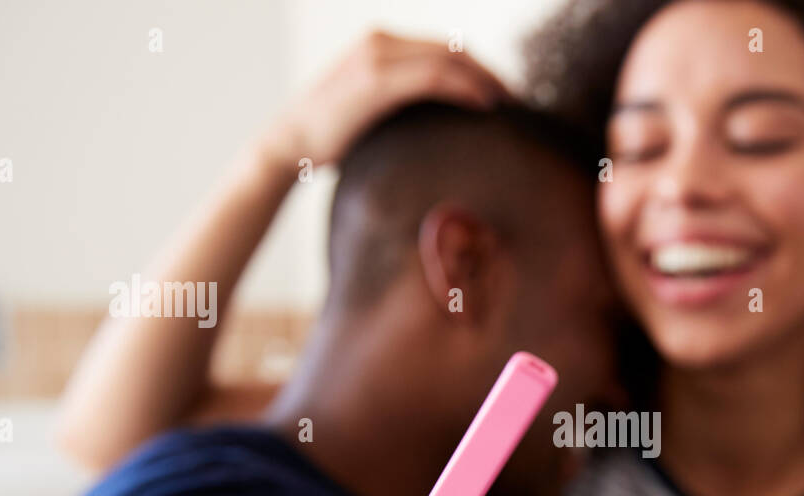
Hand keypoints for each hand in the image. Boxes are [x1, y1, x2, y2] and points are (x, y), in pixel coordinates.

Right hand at [258, 31, 510, 172]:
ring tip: (508, 104)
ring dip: (485, 78)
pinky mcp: (377, 79)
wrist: (288, 144)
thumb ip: (402, 106)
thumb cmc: (330, 138)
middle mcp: (381, 42)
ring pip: (448, 57)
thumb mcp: (372, 113)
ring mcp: (378, 57)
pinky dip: (466, 88)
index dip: (477, 68)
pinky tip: (486, 106)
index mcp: (381, 45)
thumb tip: (437, 131)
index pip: (442, 49)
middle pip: (452, 48)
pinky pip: (435, 76)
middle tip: (515, 100)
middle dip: (488, 72)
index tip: (502, 95)